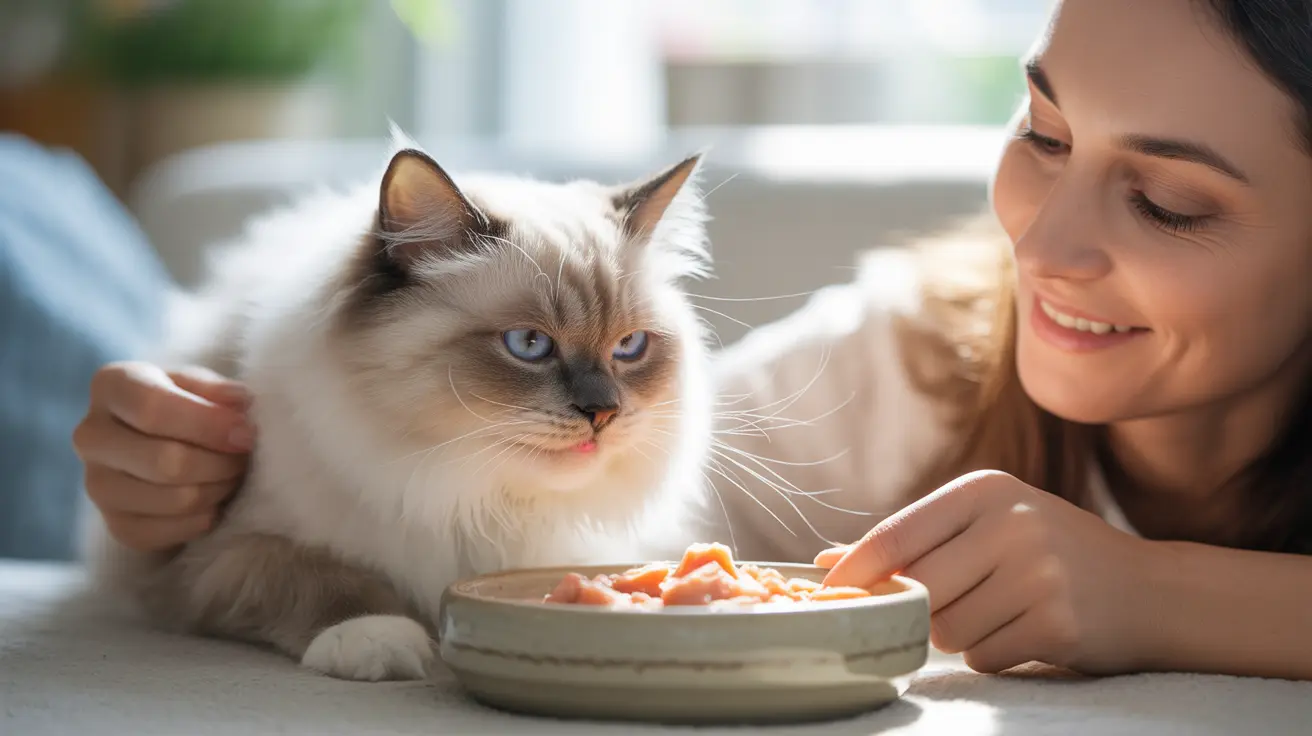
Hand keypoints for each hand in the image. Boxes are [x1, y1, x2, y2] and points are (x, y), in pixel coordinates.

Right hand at [73, 362, 253, 552]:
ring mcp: (96, 485)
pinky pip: (170, 532)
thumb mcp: (202, 385)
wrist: (164, 444)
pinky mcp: (114, 524)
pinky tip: (214, 500)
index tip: (246, 433)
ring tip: (231, 475)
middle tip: (243, 457)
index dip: (208, 424)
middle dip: (220, 463)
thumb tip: (238, 401)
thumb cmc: (187, 406)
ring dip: (218, 490)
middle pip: (165, 461)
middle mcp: (91, 436)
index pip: (152, 408)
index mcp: (111, 386)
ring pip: (174, 499)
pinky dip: (205, 518)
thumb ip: (218, 391)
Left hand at [815, 470, 1154, 674]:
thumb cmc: (1052, 554)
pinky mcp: (1056, 623)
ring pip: (946, 629)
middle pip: (918, 589)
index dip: (854, 570)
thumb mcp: (989, 524)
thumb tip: (825, 561)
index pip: (896, 534)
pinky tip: (1026, 632)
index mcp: (985, 490)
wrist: (1150, 591)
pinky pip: (983, 657)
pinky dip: (993, 655)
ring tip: (1002, 612)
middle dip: (924, 608)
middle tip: (957, 601)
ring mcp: (1038, 573)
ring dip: (960, 634)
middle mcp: (1011, 523)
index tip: (825, 593)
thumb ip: (913, 541)